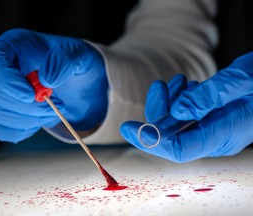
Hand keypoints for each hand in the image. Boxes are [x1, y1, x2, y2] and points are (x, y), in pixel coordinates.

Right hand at [0, 28, 107, 142]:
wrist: (75, 80)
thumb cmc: (72, 63)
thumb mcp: (79, 54)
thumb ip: (65, 61)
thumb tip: (46, 79)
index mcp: (13, 46)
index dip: (7, 81)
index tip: (31, 95)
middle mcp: (0, 69)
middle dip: (30, 107)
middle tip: (57, 105)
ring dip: (31, 120)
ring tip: (54, 110)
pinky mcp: (3, 112)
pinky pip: (2, 130)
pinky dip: (24, 130)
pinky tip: (41, 119)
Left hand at [121, 52, 252, 162]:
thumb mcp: (237, 82)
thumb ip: (206, 98)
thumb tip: (176, 111)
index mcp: (223, 134)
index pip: (178, 148)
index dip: (150, 140)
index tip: (128, 128)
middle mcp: (214, 137)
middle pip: (172, 134)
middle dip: (159, 112)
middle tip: (159, 88)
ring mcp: (211, 128)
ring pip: (177, 123)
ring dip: (170, 102)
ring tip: (180, 82)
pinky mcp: (210, 118)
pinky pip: (185, 114)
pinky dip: (179, 100)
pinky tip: (187, 85)